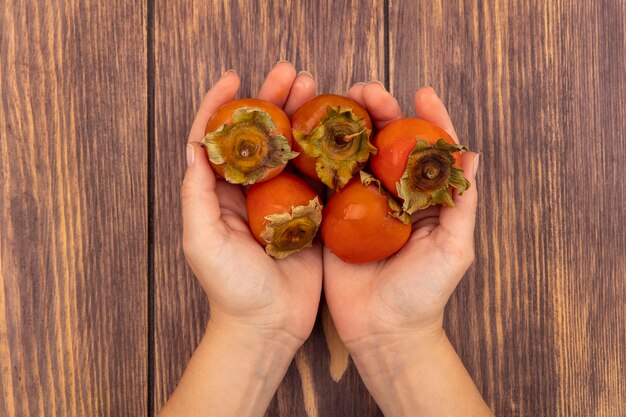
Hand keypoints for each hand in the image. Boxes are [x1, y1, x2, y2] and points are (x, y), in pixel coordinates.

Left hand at [182, 62, 320, 351]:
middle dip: (273, 100)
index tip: (235, 78)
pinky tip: (339, 129)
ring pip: (292, 148)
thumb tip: (195, 148)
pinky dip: (327, 150)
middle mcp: (251, 191)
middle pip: (261, 135)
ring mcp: (283, 200)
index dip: (223, 105)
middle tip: (292, 74)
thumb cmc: (229, 289)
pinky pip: (319, 174)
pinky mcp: (311, 213)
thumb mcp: (202, 242)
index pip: (217, 139)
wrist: (268, 325)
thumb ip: (197, 196)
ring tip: (318, 90)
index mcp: (220, 193)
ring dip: (303, 117)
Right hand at [323, 82, 479, 356]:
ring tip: (341, 101)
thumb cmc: (425, 293)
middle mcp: (391, 196)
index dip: (428, 119)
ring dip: (348, 126)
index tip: (423, 93)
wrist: (383, 331)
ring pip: (355, 156)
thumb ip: (462, 204)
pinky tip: (314, 136)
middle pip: (387, 144)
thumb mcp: (455, 249)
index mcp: (424, 199)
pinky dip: (320, 158)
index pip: (428, 151)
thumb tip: (473, 155)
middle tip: (367, 89)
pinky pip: (326, 183)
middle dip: (380, 111)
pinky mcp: (332, 220)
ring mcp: (360, 206)